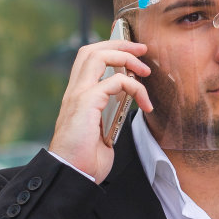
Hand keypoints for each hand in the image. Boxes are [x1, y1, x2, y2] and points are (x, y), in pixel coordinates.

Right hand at [47, 38, 151, 181]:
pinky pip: (114, 82)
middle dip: (119, 44)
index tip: (134, 53)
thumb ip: (110, 114)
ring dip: (126, 58)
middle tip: (142, 49)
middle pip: (91, 50)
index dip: (110, 49)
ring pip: (98, 56)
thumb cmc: (86, 160)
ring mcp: (78, 95)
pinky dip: (135, 88)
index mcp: (78, 97)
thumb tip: (127, 105)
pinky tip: (146, 103)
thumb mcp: (102, 131)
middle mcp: (75, 92)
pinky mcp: (86, 103)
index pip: (89, 60)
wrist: (72, 175)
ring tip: (145, 70)